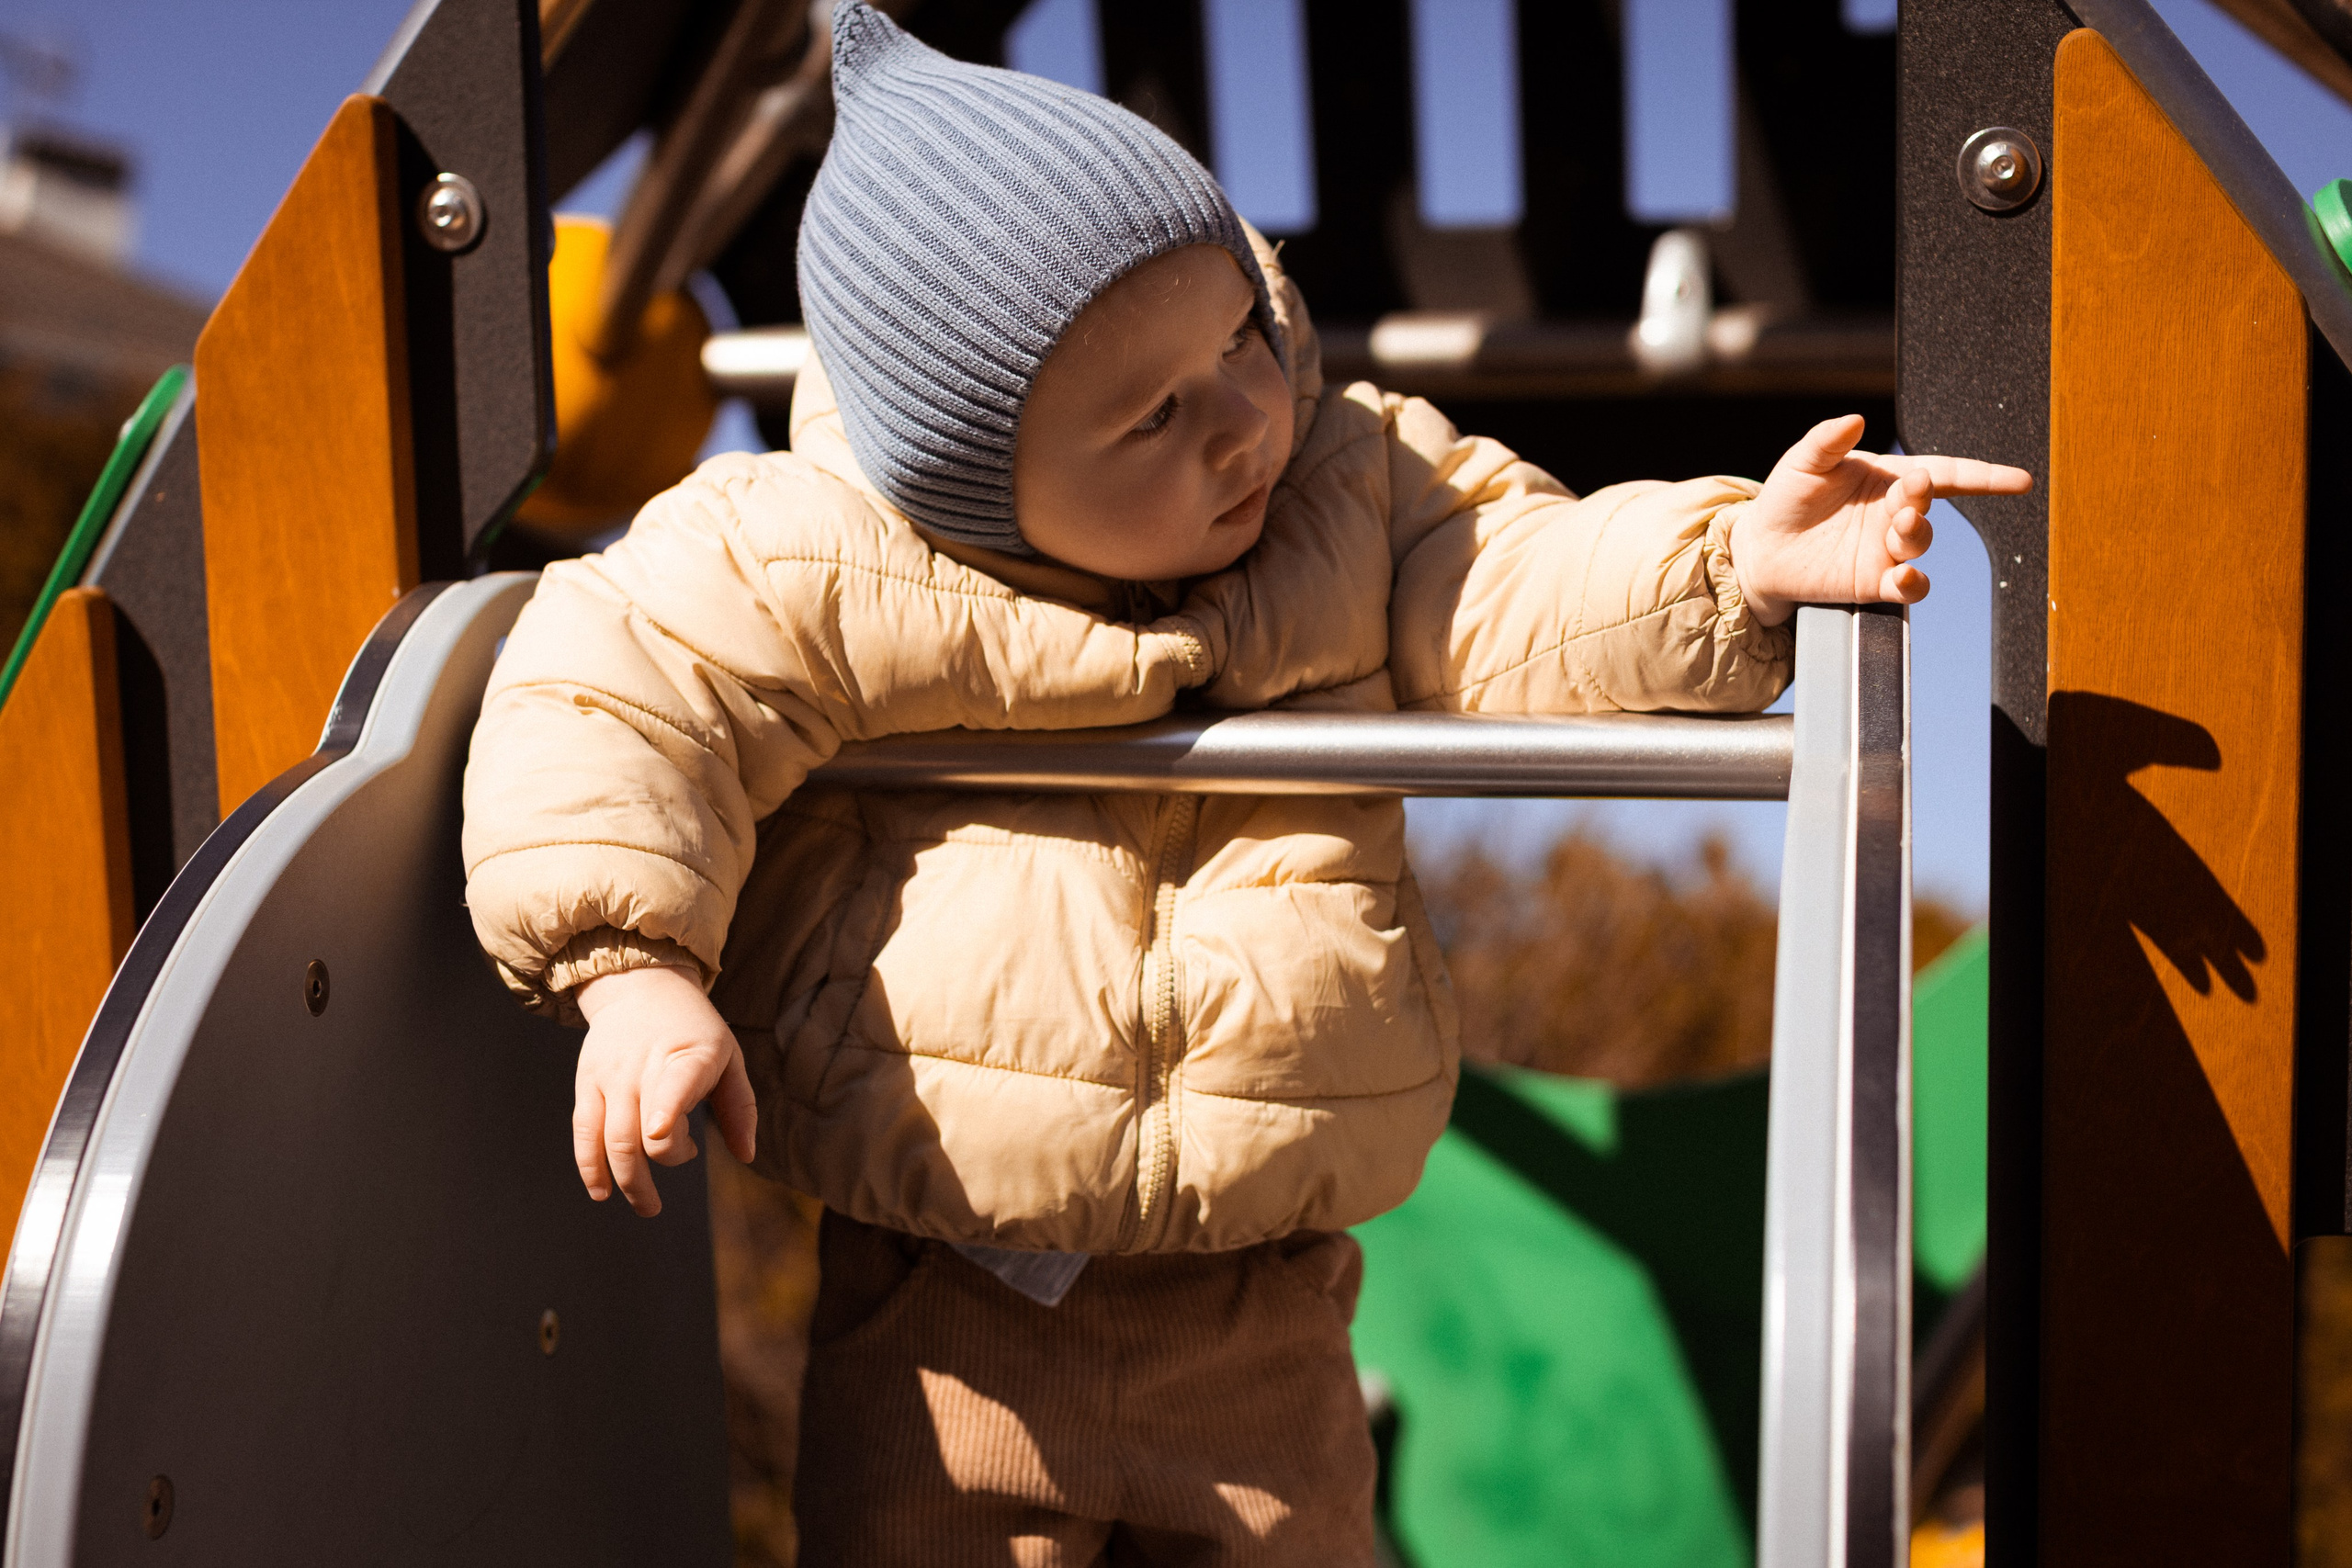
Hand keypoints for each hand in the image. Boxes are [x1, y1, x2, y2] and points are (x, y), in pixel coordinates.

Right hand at [572, 964, 756, 1215]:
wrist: (641, 985)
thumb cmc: (694, 1030)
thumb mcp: (728, 1055)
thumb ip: (740, 1107)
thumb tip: (747, 1155)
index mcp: (688, 1056)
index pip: (674, 1086)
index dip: (666, 1111)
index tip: (660, 1134)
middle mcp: (644, 1066)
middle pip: (639, 1131)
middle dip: (652, 1172)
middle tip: (660, 1204)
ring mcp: (611, 1075)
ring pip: (609, 1138)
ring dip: (625, 1180)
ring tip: (646, 1206)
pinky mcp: (587, 1083)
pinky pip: (583, 1131)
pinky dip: (589, 1166)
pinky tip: (601, 1192)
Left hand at [1729, 415, 2032, 626]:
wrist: (1760, 548)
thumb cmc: (1786, 498)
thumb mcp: (1803, 462)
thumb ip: (1827, 441)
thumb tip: (1855, 419)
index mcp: (1888, 478)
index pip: (1946, 474)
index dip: (1984, 477)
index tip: (2019, 481)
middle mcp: (1894, 513)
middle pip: (1928, 504)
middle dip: (1924, 497)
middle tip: (1912, 491)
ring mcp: (1886, 550)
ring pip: (1919, 542)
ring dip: (1916, 533)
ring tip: (1898, 525)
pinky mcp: (1873, 582)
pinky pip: (1908, 587)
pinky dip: (1912, 584)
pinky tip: (1903, 576)